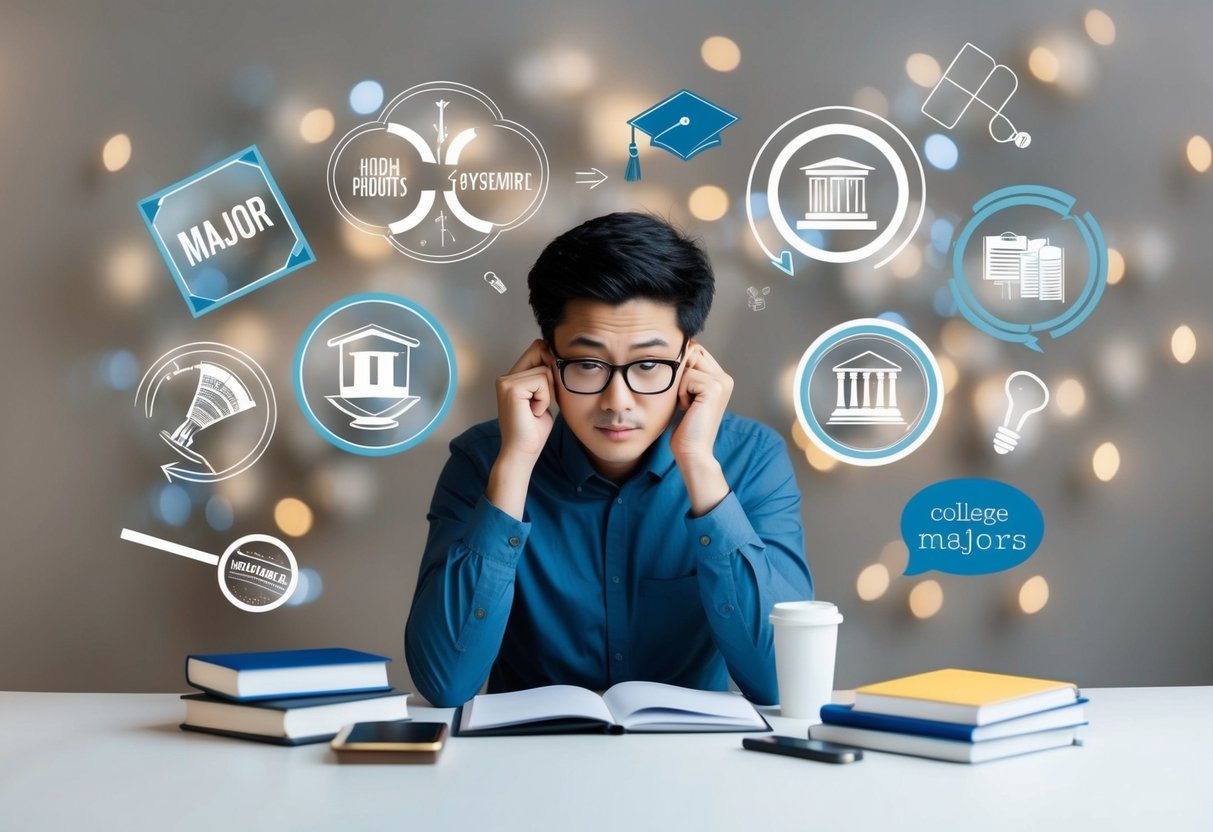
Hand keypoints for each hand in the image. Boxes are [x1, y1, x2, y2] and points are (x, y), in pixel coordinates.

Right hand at [495, 339, 555, 461]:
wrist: (523, 452)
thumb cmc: (534, 430)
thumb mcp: (544, 398)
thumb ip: (546, 379)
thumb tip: (557, 358)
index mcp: (512, 378)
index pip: (537, 348)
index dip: (551, 361)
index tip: (552, 387)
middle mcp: (505, 377)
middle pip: (540, 350)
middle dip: (551, 376)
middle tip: (542, 401)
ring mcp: (506, 381)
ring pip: (544, 370)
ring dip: (548, 393)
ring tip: (536, 410)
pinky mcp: (510, 388)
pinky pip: (542, 381)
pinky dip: (545, 399)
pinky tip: (534, 412)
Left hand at [670, 342, 733, 515]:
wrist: (692, 451)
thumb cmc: (685, 427)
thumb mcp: (685, 395)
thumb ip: (686, 373)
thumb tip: (675, 349)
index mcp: (721, 378)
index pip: (696, 351)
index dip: (682, 365)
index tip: (680, 391)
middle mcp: (725, 378)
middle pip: (692, 352)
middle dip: (680, 374)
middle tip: (684, 400)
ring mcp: (722, 382)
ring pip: (687, 365)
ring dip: (679, 386)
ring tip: (687, 405)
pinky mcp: (714, 388)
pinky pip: (686, 378)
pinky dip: (680, 394)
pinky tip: (688, 409)